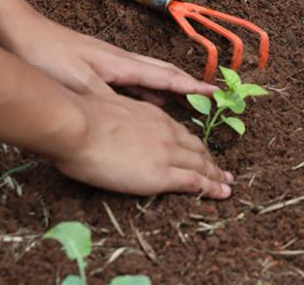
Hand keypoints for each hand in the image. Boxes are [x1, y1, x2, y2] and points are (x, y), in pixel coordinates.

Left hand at [2, 12, 216, 99]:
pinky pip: (130, 79)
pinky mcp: (93, 66)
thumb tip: (141, 117)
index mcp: (121, 65)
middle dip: (186, 85)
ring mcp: (107, 62)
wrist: (16, 33)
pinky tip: (142, 101)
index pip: (166, 77)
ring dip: (167, 88)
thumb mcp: (78, 84)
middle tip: (206, 97)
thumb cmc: (46, 55)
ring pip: (147, 75)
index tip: (215, 94)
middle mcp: (120, 61)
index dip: (191, 87)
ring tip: (181, 103)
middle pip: (162, 72)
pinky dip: (145, 90)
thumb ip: (111, 100)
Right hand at [52, 92, 233, 197]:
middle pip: (196, 148)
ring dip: (217, 175)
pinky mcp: (161, 174)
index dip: (192, 144)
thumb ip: (115, 120)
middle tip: (222, 169)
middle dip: (210, 159)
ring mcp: (166, 152)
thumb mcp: (104, 111)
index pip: (179, 132)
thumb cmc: (76, 119)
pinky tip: (223, 193)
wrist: (76, 126)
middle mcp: (165, 132)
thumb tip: (104, 130)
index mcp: (151, 116)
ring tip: (227, 183)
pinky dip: (213, 187)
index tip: (200, 151)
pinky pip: (195, 182)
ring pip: (201, 164)